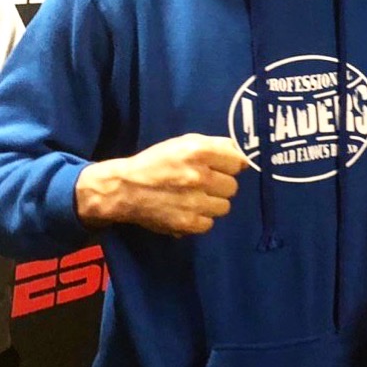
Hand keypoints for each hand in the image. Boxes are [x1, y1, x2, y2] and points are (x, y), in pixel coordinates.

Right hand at [75, 134, 249, 236]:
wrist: (124, 189)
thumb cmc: (157, 162)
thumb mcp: (184, 142)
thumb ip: (215, 144)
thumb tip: (241, 155)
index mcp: (199, 152)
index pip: (238, 162)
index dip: (229, 166)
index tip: (220, 168)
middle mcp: (200, 176)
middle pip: (233, 186)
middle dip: (220, 185)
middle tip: (204, 184)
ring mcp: (194, 202)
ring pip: (225, 206)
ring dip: (212, 203)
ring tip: (195, 198)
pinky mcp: (187, 223)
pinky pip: (209, 223)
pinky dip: (201, 219)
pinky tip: (188, 210)